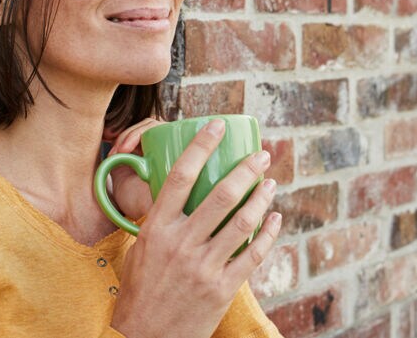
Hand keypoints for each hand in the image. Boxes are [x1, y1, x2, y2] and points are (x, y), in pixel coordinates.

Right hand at [110, 119, 282, 337]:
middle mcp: (181, 244)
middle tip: (261, 155)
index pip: (180, 176)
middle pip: (220, 194)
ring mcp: (203, 267)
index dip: (201, 146)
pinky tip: (276, 219)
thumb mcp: (141, 249)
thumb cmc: (141, 291)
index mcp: (156, 229)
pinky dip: (270, 234)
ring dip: (262, 197)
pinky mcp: (222, 288)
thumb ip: (161, 220)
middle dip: (246, 169)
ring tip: (271, 182)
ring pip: (243, 222)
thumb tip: (180, 189)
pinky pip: (253, 255)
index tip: (217, 126)